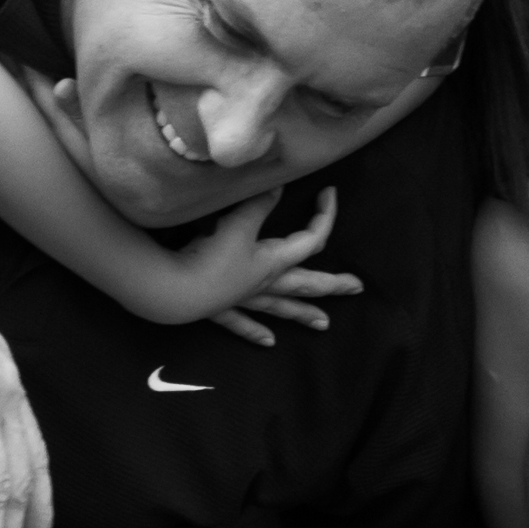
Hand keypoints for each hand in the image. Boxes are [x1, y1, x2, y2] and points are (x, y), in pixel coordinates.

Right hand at [144, 187, 359, 343]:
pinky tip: (269, 343)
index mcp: (273, 261)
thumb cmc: (207, 256)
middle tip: (356, 288)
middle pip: (305, 283)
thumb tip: (280, 184)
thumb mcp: (236, 222)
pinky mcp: (219, 309)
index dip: (324, 215)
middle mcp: (264, 283)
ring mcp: (243, 299)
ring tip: (324, 324)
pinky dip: (254, 331)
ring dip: (301, 314)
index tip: (329, 192)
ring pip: (279, 307)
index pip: (311, 239)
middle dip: (332, 284)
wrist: (172, 290)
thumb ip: (259, 203)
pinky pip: (241, 322)